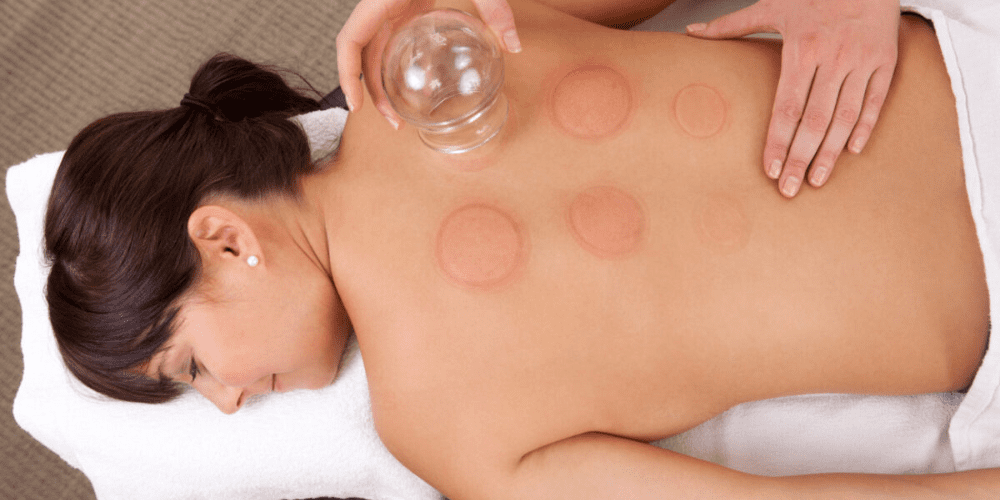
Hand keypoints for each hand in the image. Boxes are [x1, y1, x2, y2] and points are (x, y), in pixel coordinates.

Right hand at [336, 0, 521, 128]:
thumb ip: (494, 8)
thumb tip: (514, 46)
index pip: (350, 41)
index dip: (347, 75)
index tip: (357, 107)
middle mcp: (382, 5)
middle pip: (363, 55)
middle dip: (372, 92)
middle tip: (396, 124)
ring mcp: (392, 6)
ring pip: (375, 51)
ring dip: (383, 84)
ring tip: (403, 116)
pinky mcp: (406, 5)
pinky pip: (393, 40)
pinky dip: (397, 64)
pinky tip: (414, 83)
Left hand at [686, 0, 899, 197]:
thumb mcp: (772, 4)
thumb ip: (731, 24)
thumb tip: (692, 32)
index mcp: (803, 49)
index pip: (787, 108)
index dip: (778, 142)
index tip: (770, 170)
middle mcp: (833, 59)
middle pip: (815, 120)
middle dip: (800, 158)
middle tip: (790, 189)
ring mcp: (861, 62)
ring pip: (846, 117)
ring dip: (831, 152)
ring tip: (817, 179)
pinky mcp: (885, 60)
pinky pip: (875, 101)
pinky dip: (865, 127)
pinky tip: (850, 151)